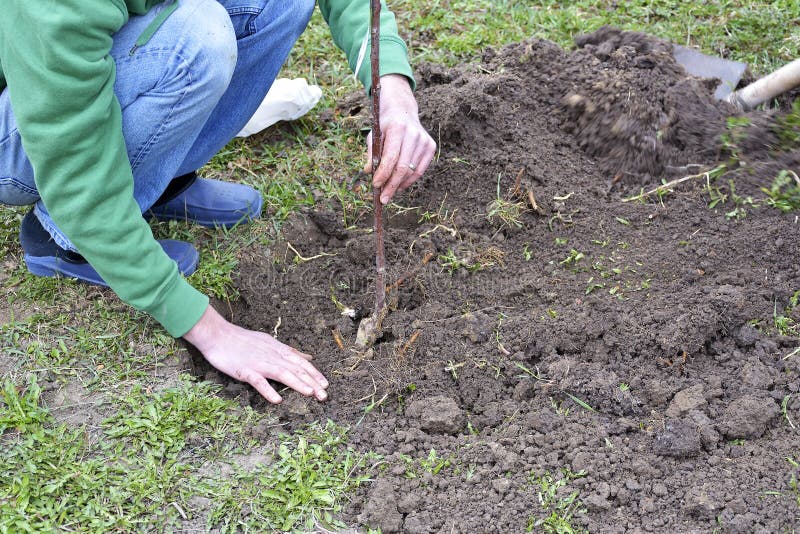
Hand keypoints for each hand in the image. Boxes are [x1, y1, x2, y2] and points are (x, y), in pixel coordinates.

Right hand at [183, 305, 328, 403]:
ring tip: (311, 394)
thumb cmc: (243, 340)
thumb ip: (289, 351)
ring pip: (282, 373)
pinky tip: (277, 400)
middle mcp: (272, 356)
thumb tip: (308, 356)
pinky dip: (268, 390)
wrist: (218, 335)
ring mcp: (258, 363)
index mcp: (278, 350)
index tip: (326, 384)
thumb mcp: (270, 342)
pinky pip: (258, 381)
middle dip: (312, 382)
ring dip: (297, 384)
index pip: (300, 362)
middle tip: (325, 395)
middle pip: (295, 369)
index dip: (314, 373)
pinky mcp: (244, 370)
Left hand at [364, 74, 436, 203]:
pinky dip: (409, 181)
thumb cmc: (385, 127)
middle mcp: (414, 134)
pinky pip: (420, 170)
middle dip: (391, 185)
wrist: (403, 112)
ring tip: (389, 192)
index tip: (375, 185)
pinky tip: (399, 186)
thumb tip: (369, 172)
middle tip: (383, 198)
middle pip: (403, 167)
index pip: (391, 157)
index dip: (383, 174)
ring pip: (412, 171)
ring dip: (399, 184)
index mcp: (398, 128)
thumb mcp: (374, 135)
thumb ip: (372, 154)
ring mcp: (424, 140)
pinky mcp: (431, 147)